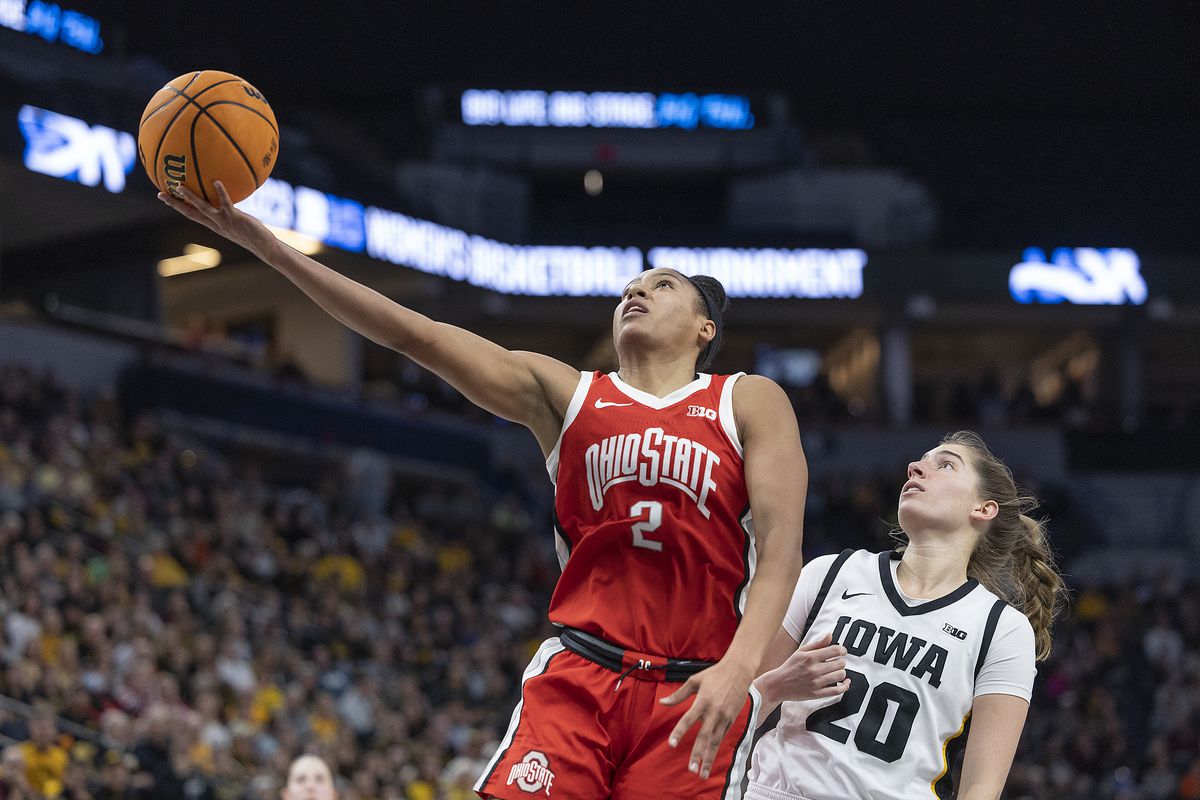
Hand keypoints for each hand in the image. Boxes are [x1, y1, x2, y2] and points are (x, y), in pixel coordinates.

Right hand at [158, 180, 272, 256]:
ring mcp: (224, 222)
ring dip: (191, 198)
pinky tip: (216, 181)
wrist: (264, 247)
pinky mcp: (235, 218)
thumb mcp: (237, 222)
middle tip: (161, 193)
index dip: (177, 206)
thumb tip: (227, 199)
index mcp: (214, 225)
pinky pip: (226, 203)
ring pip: (203, 209)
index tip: (165, 197)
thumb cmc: (253, 234)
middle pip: (190, 213)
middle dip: (175, 203)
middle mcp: (215, 225)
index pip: (191, 215)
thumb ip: (229, 212)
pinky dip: (220, 193)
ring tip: (180, 186)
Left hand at [660, 656, 754, 779]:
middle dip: (698, 754)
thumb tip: (662, 702)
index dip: (679, 732)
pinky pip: (722, 737)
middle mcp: (714, 711)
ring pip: (715, 742)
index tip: (672, 744)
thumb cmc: (714, 674)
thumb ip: (678, 694)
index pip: (688, 719)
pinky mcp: (732, 719)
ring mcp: (725, 717)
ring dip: (709, 758)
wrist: (739, 671)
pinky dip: (716, 748)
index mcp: (703, 701)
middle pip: (704, 736)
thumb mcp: (694, 680)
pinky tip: (710, 759)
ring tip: (702, 773)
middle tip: (692, 769)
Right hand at [761, 633, 847, 705]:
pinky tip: (845, 682)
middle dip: (841, 661)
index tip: (842, 651)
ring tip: (836, 671)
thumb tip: (830, 635)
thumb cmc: (790, 666)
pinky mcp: (817, 694)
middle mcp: (814, 670)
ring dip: (841, 672)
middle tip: (837, 661)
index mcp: (810, 657)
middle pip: (840, 663)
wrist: (778, 684)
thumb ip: (817, 644)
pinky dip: (845, 686)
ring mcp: (816, 683)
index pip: (835, 650)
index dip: (842, 650)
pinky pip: (837, 691)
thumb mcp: (801, 651)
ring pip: (840, 675)